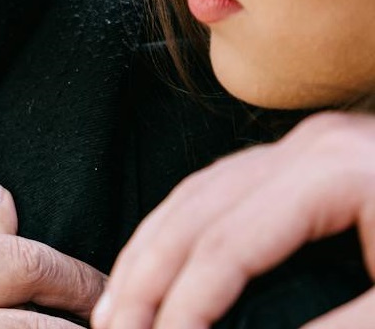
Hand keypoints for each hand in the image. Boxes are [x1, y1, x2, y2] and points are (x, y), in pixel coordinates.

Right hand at [93, 111, 374, 328]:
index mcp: (334, 170)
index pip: (225, 245)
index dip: (183, 308)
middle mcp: (310, 144)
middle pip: (194, 208)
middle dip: (144, 278)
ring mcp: (307, 144)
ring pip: (196, 192)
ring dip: (149, 253)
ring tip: (118, 309)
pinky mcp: (312, 158)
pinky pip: (220, 188)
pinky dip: (180, 231)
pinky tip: (160, 269)